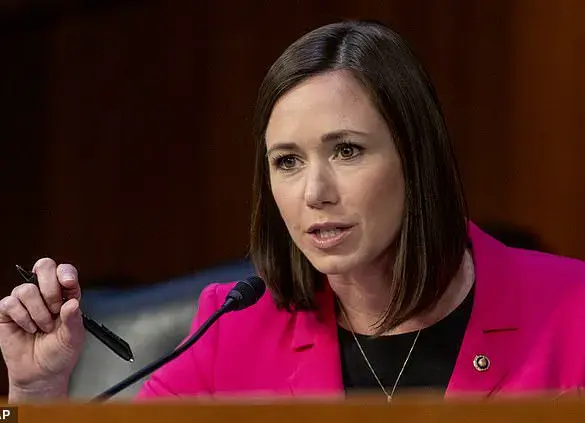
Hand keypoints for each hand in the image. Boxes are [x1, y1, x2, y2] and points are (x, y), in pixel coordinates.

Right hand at [0, 258, 84, 400]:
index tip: (68, 283)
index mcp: (65, 295)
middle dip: (50, 288)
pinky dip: (22, 317)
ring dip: (38, 311)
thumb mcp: (74, 337)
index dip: (65, 272)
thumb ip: (74, 319)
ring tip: (43, 326)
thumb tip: (72, 303)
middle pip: (43, 267)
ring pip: (26, 289)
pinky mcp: (7, 312)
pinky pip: (10, 303)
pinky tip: (29, 328)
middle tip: (55, 309)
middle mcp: (45, 294)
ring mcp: (25, 302)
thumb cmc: (59, 353)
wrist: (41, 374)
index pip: (64, 271)